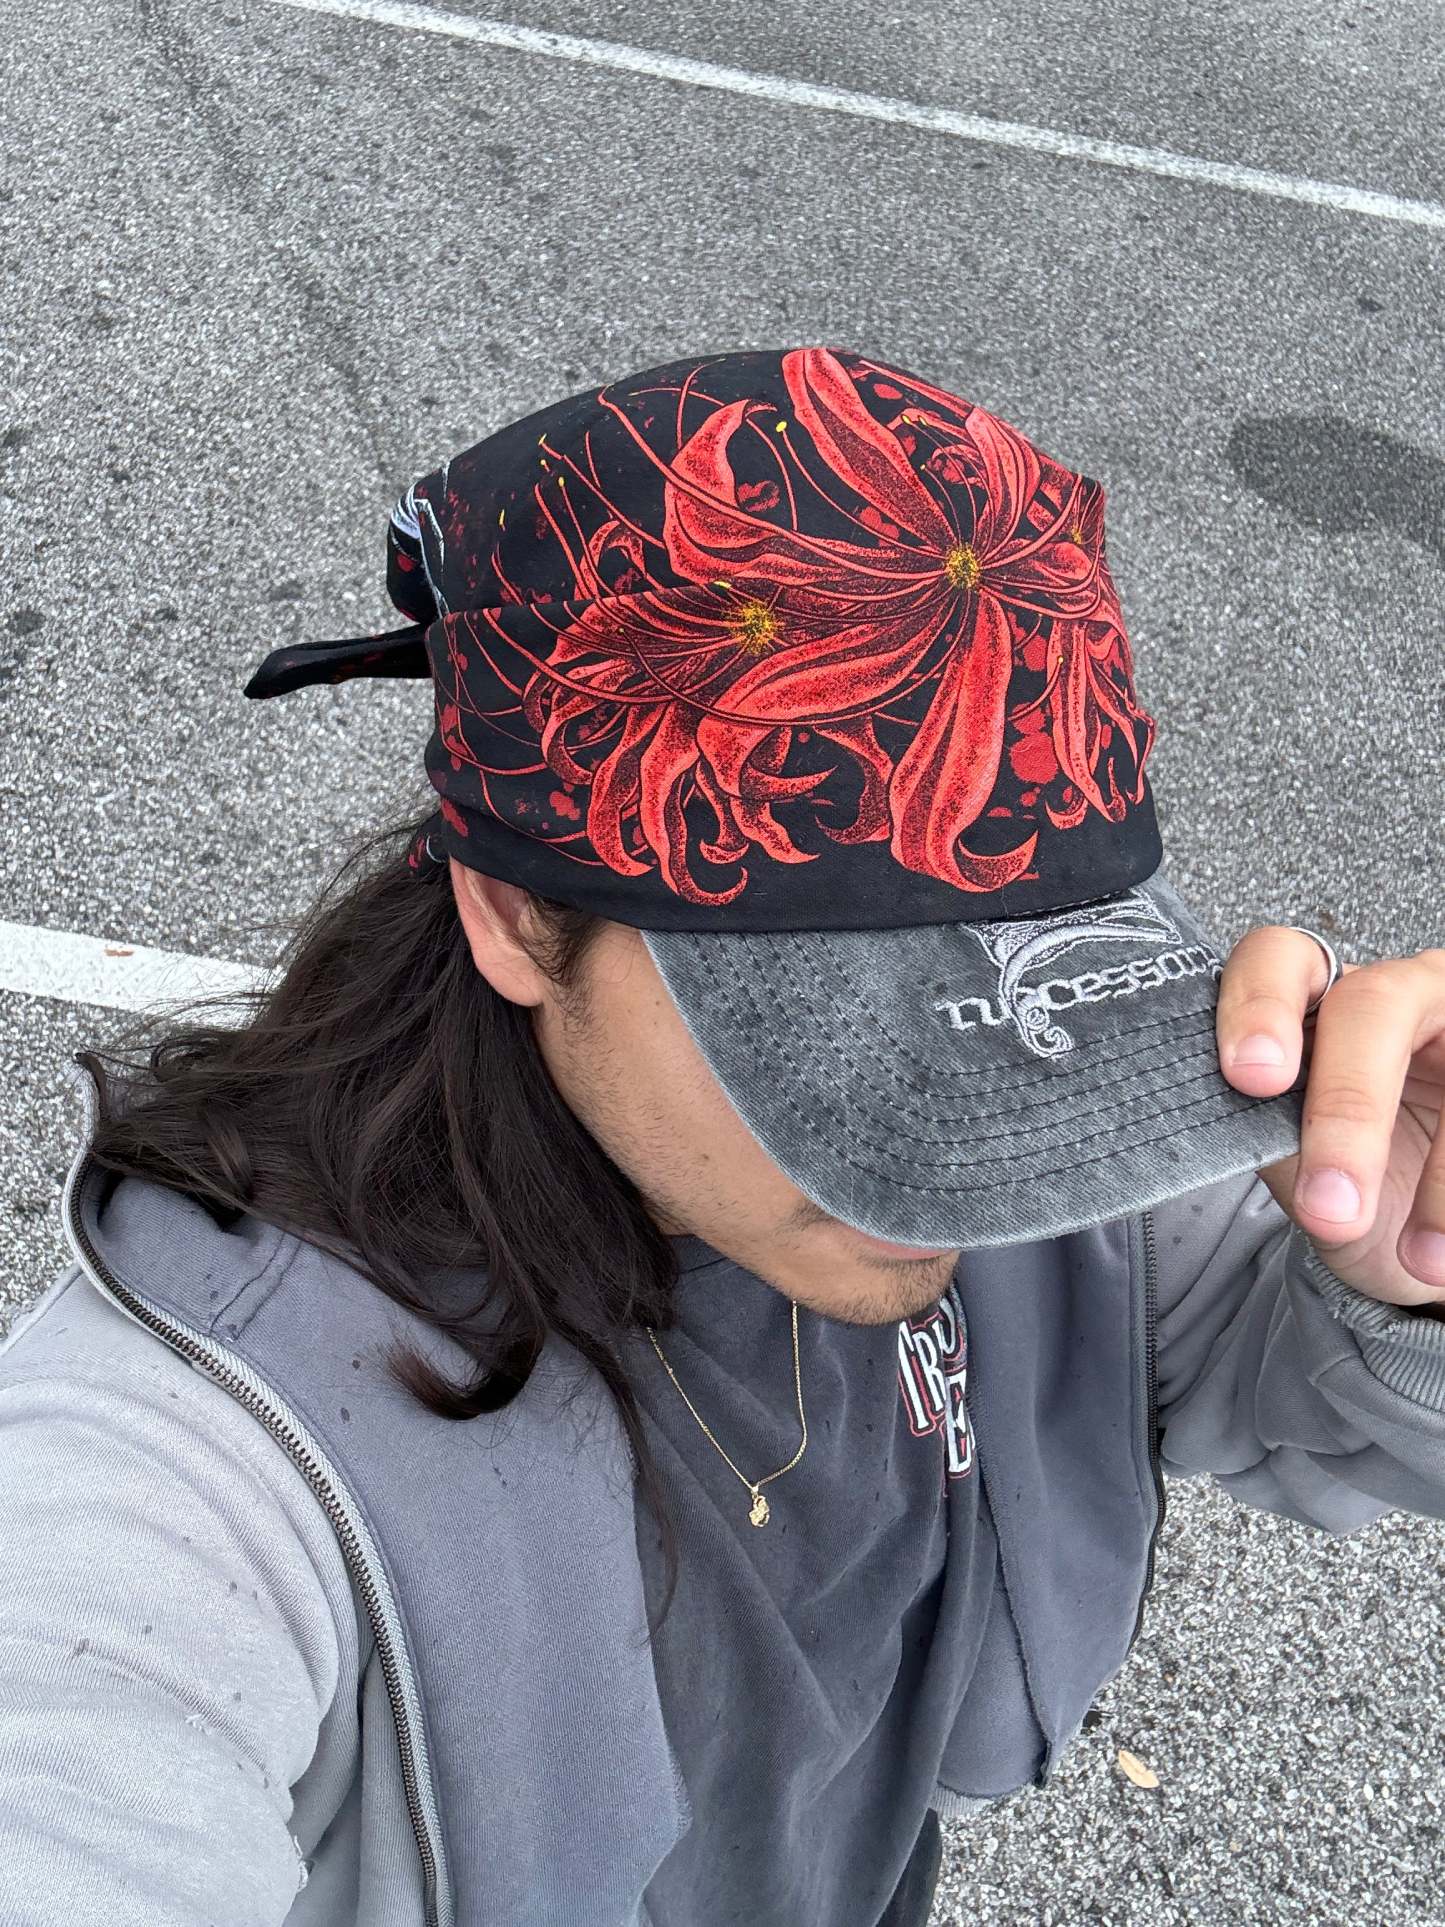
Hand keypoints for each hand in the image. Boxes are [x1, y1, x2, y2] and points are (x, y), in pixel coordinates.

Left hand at [1216, 933, 1444, 1309]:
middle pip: (1372, 1005)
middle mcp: (1400, 992)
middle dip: (1350, 1107)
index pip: (1279, 960)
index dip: (1261, 1005)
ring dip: (1441, 1181)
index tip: (1252, 1079)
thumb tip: (1236, 1116)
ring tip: (1417, 1260)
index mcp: (1319, 998)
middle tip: (1331, 1204)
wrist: (1426, 1249)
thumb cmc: (1351, 1188)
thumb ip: (1266, 1128)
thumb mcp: (1299, 1165)